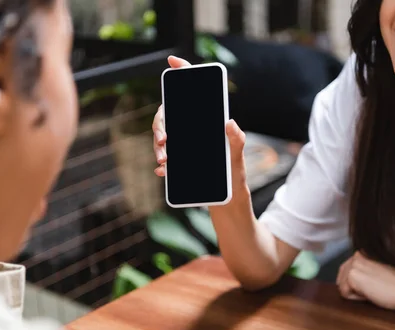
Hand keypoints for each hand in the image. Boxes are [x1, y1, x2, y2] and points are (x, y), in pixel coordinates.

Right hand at [151, 56, 248, 202]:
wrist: (228, 203)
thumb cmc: (235, 177)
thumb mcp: (238, 159)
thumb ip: (236, 141)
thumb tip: (229, 121)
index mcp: (207, 124)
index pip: (193, 95)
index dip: (183, 74)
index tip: (172, 61)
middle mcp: (194, 132)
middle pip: (169, 116)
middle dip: (160, 124)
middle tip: (163, 139)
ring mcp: (185, 147)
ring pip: (163, 137)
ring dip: (157, 145)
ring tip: (163, 160)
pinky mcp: (180, 164)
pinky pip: (164, 160)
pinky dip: (162, 165)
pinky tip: (163, 171)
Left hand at [337, 252, 394, 310]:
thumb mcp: (374, 272)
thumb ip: (360, 271)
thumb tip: (346, 281)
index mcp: (361, 254)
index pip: (344, 272)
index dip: (356, 284)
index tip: (372, 285)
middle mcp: (355, 256)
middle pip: (341, 280)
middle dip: (353, 288)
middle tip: (372, 289)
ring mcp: (353, 265)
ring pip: (342, 287)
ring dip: (355, 293)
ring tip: (372, 290)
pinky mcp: (352, 276)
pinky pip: (344, 294)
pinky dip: (356, 298)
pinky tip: (370, 293)